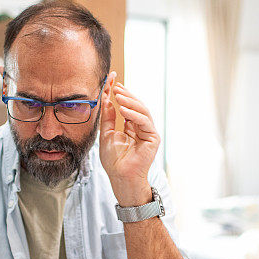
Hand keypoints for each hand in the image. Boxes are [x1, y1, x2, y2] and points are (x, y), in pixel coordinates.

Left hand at [99, 72, 160, 205]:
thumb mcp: (106, 134)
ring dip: (130, 101)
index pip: (127, 106)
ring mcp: (148, 132)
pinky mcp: (153, 138)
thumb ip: (108, 118)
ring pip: (142, 111)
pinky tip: (123, 109)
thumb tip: (107, 100)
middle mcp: (141, 127)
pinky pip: (144, 121)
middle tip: (115, 86)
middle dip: (126, 94)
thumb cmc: (114, 160)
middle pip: (136, 106)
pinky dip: (134, 114)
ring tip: (118, 95)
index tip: (111, 81)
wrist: (120, 177)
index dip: (120, 93)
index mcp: (131, 126)